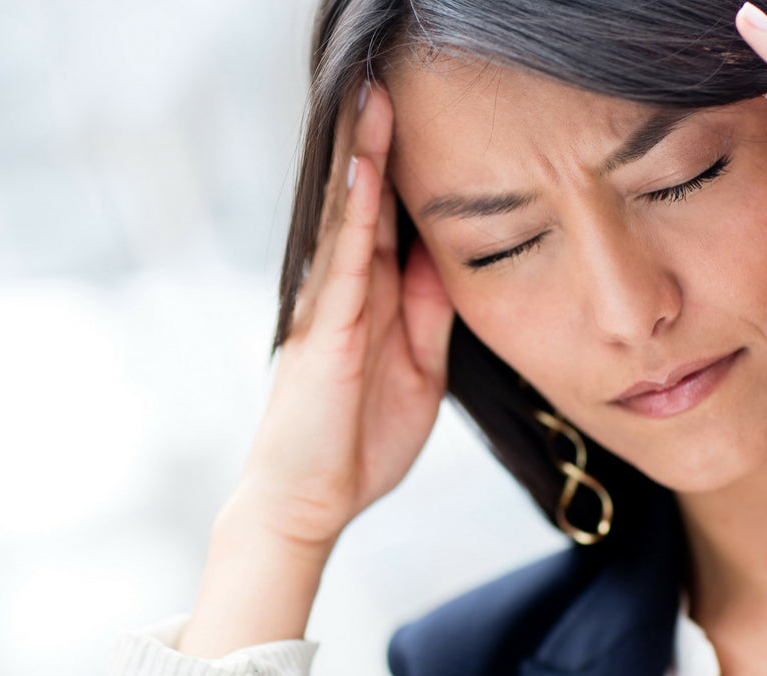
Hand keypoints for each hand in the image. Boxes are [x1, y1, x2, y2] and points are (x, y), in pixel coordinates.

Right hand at [235, 81, 454, 548]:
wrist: (315, 500)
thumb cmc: (362, 441)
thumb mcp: (422, 370)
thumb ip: (431, 314)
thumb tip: (451, 260)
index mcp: (375, 305)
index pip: (394, 226)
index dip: (408, 176)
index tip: (430, 126)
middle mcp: (349, 296)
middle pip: (368, 208)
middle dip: (381, 147)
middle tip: (392, 83)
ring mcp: (332, 310)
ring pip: (350, 222)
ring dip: (363, 161)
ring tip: (373, 98)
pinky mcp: (325, 332)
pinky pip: (343, 263)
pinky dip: (353, 216)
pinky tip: (363, 171)